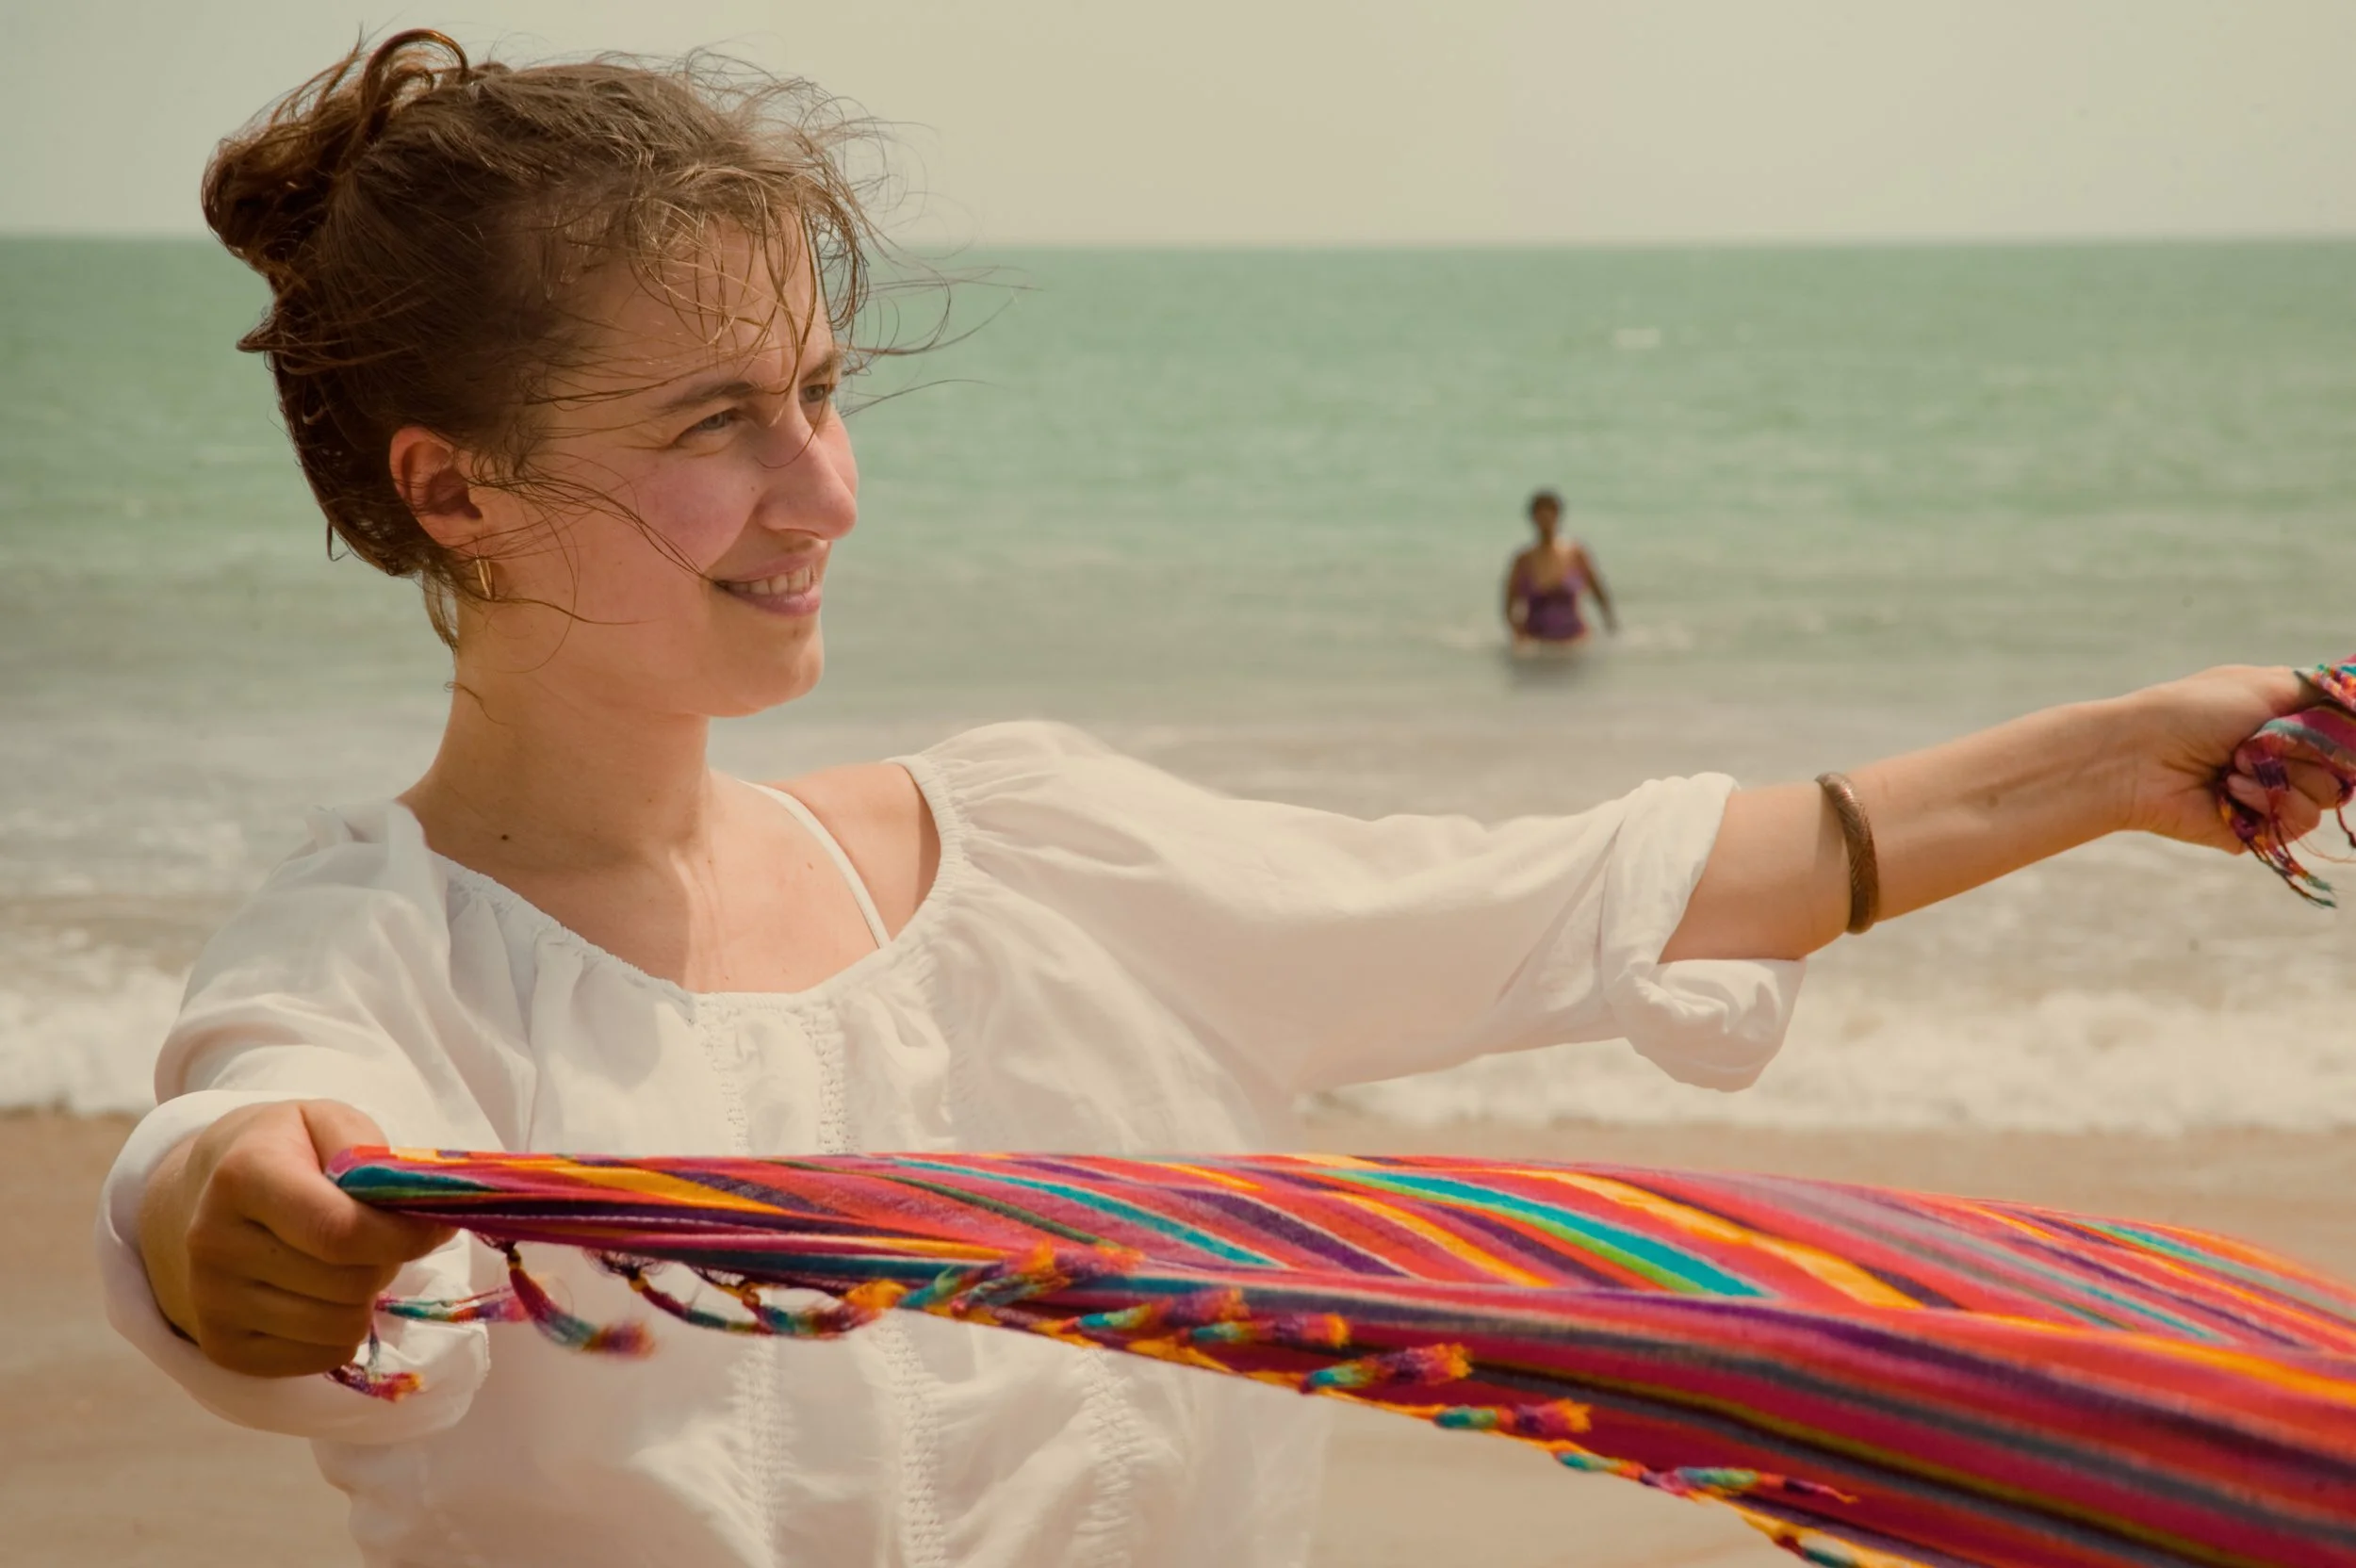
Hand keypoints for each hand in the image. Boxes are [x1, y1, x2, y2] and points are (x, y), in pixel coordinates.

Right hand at [137, 1100, 453, 1377]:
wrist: (206, 1193)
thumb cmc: (286, 1151)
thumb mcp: (328, 1121)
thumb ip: (371, 1155)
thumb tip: (417, 1205)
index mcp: (243, 1177)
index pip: (341, 1231)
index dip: (404, 1236)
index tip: (435, 1226)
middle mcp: (214, 1243)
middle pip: (348, 1283)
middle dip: (387, 1262)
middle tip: (381, 1238)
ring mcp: (210, 1302)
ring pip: (340, 1327)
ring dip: (366, 1298)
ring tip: (349, 1264)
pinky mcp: (221, 1347)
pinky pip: (321, 1357)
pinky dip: (342, 1331)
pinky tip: (324, 1295)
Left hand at [2115, 664, 2341, 851]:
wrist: (2138, 757)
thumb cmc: (2194, 712)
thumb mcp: (2264, 685)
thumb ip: (2321, 690)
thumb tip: (2354, 686)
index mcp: (2287, 721)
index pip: (2345, 733)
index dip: (2342, 734)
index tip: (2324, 727)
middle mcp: (2284, 758)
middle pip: (2346, 767)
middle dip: (2311, 750)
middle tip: (2264, 741)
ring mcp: (2273, 794)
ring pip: (2330, 795)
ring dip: (2286, 775)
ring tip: (2234, 765)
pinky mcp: (2259, 829)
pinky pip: (2302, 822)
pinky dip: (2270, 801)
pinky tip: (2231, 790)